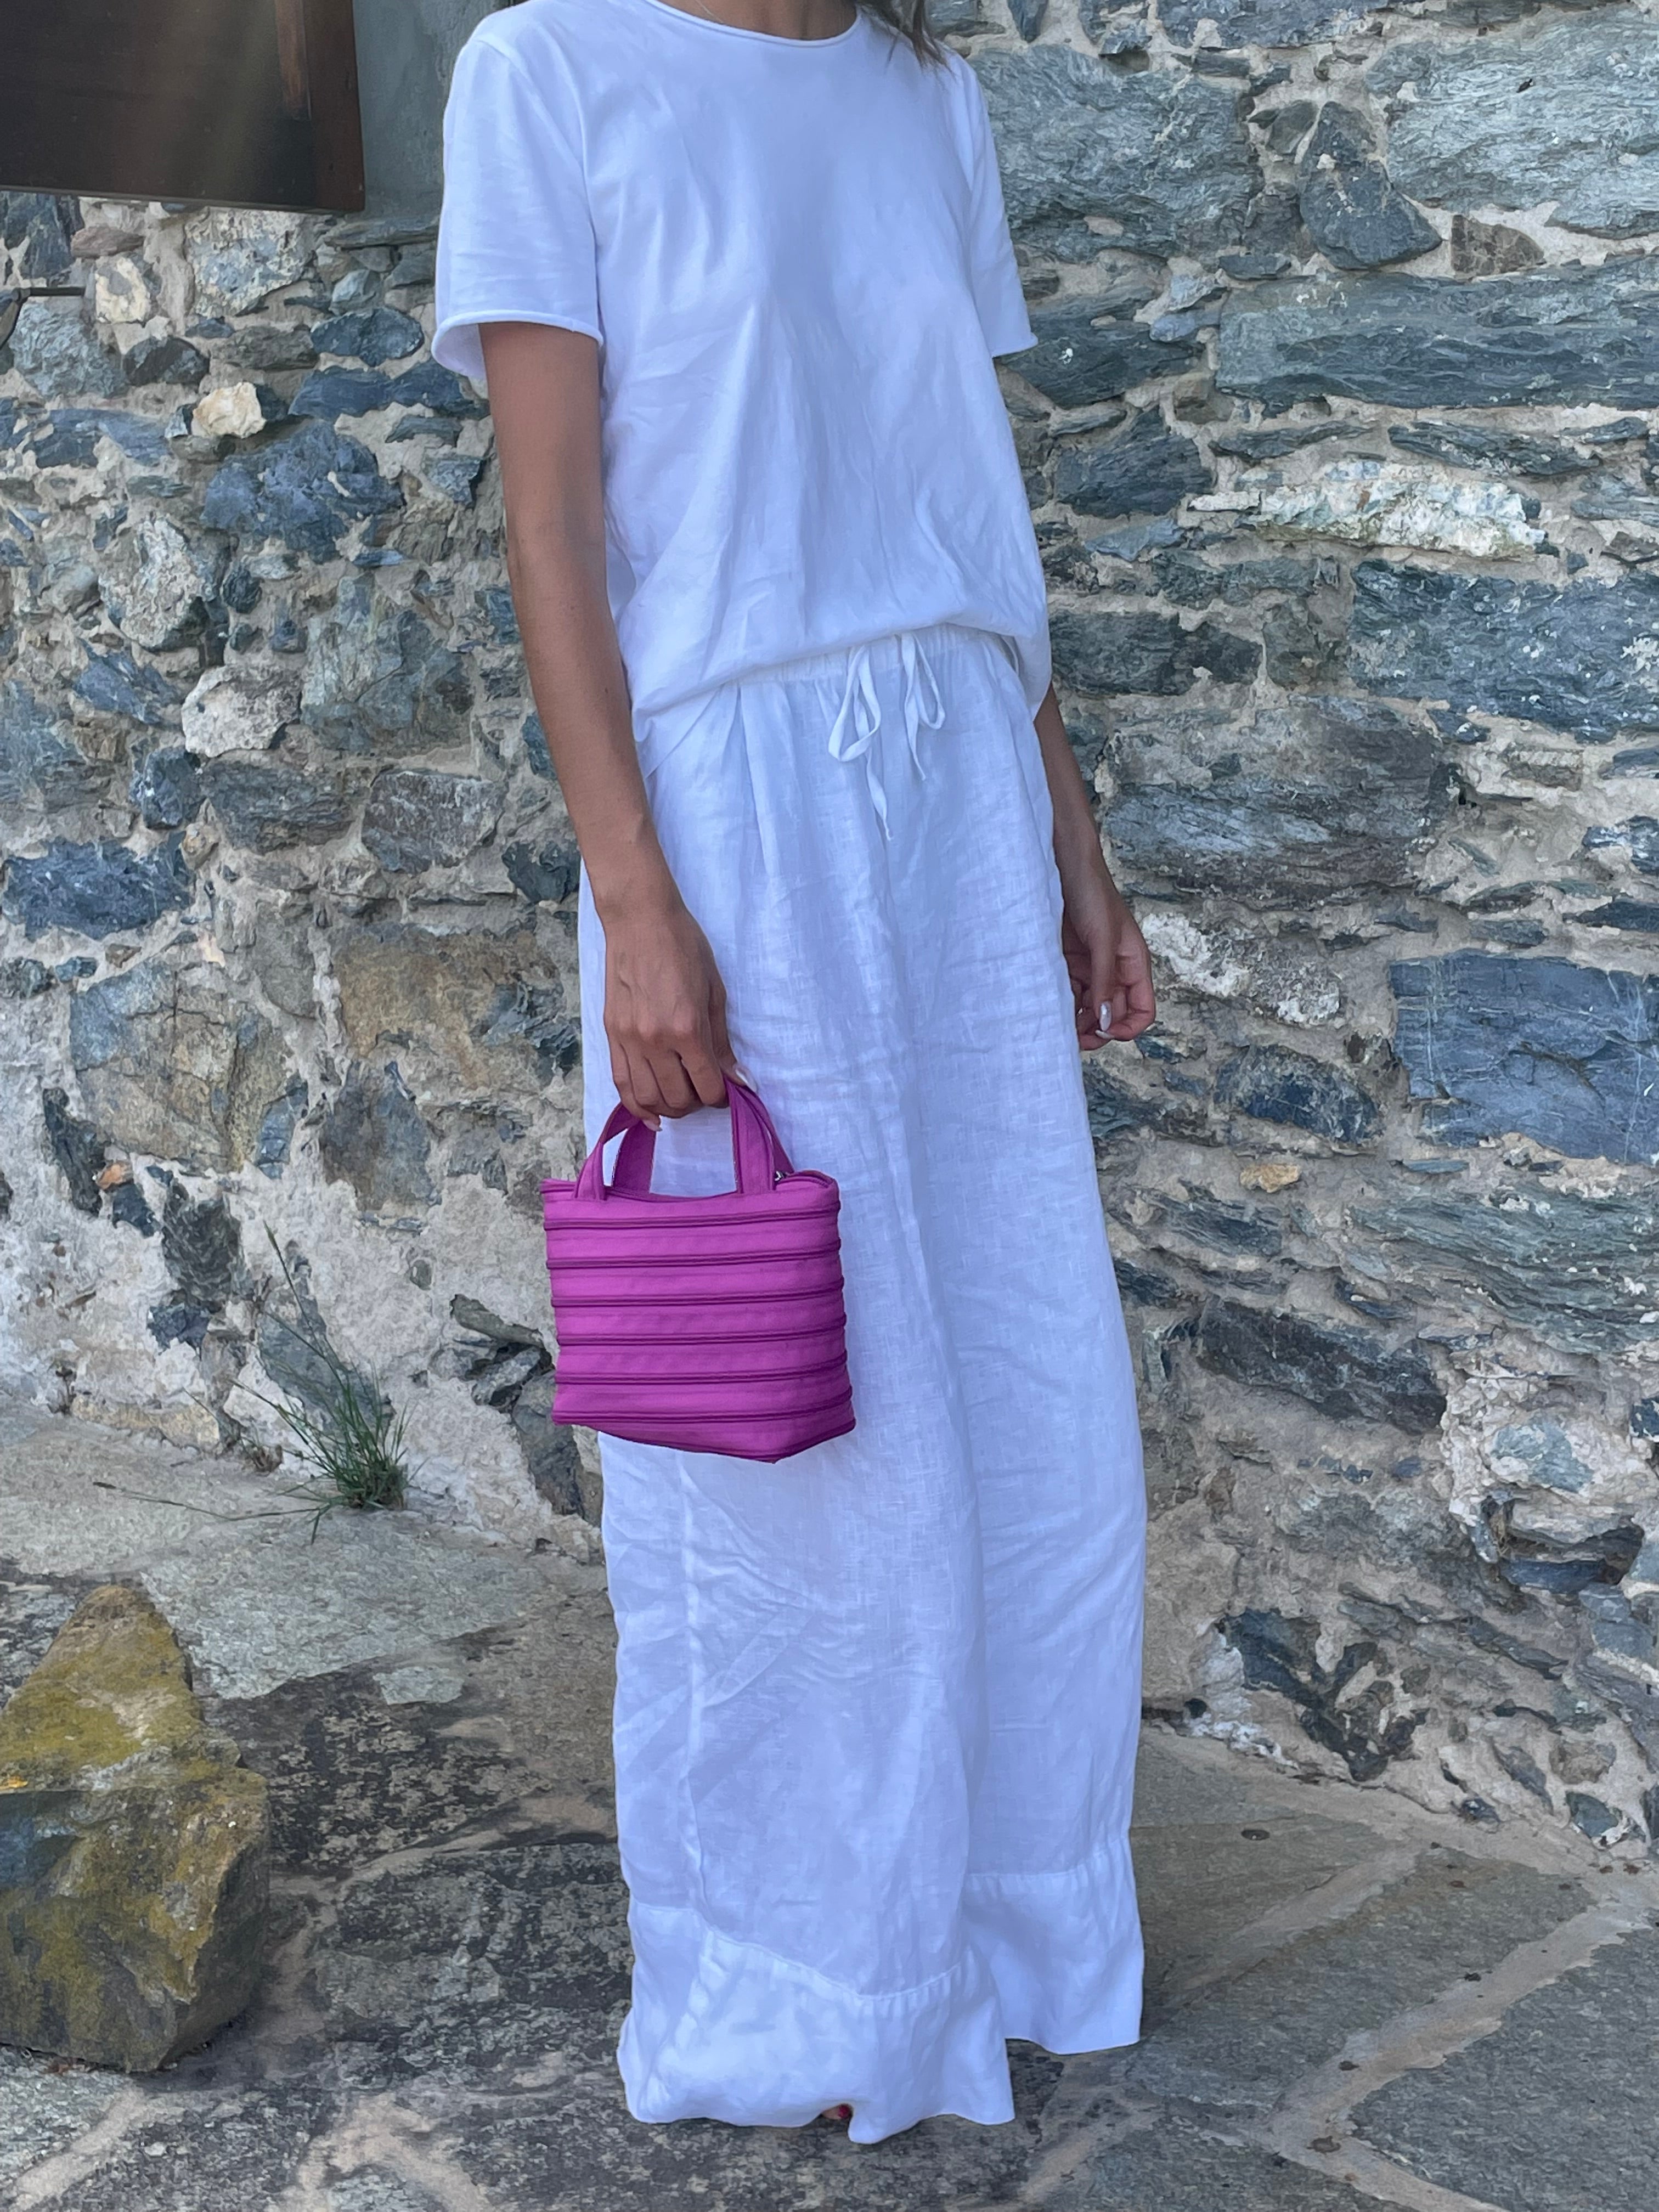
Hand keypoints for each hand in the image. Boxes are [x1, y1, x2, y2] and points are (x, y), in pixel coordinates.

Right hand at [602, 888, 736, 1126]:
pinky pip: (621, 1083)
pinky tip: (651, 1115)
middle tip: (704, 1091)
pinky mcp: (612, 1034)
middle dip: (696, 1103)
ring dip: (668, 1108)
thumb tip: (737, 1079)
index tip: (726, 1092)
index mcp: (686, 1028)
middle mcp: (655, 1040)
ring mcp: (629, 1039)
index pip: (707, 1085)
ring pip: (647, 1098)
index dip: (721, 1097)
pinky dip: (636, 1106)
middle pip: (677, 1098)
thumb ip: (722, 1041)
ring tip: (681, 1099)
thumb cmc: (684, 948)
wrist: (640, 921)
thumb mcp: (714, 992)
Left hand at [1056, 844, 1155, 1050]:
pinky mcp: (1068, 962)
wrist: (1061, 865)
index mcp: (1133, 963)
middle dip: (1099, 1029)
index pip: (1142, 1009)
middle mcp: (1114, 969)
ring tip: (1061, 1023)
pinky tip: (1052, 1004)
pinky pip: (1070, 992)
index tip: (1106, 1033)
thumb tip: (1107, 1019)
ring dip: (1078, 1020)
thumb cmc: (1091, 892)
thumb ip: (1105, 979)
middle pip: (1114, 1014)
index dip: (1128, 1027)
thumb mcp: (1103, 938)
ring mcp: (1090, 967)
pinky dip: (1063, 1003)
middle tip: (1077, 1038)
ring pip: (1089, 1007)